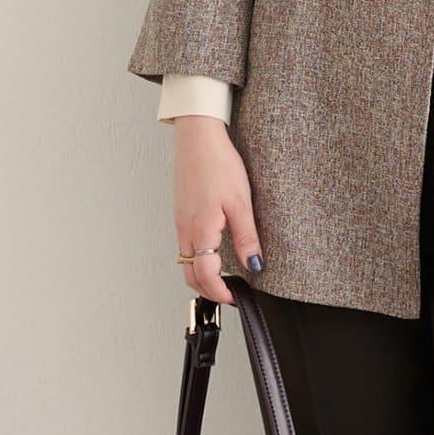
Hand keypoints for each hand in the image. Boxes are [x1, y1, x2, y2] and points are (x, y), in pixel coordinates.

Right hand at [171, 116, 263, 306]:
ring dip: (201, 275)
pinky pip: (184, 245)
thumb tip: (254, 265)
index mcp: (200, 230)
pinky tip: (212, 253)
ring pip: (185, 261)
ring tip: (223, 277)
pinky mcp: (181, 213)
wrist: (198, 137)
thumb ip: (246, 238)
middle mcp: (185, 229)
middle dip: (207, 290)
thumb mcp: (241, 203)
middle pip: (189, 275)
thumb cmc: (218, 164)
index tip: (235, 297)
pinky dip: (196, 259)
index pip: (205, 276)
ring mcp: (180, 222)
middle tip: (229, 293)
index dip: (220, 292)